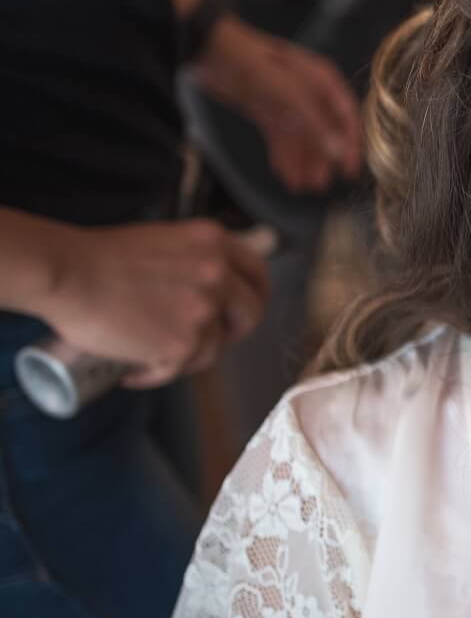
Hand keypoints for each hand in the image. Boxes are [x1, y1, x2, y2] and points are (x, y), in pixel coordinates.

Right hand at [39, 221, 270, 388]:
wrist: (66, 273)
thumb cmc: (98, 258)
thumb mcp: (164, 241)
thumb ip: (194, 260)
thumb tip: (209, 288)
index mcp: (214, 243)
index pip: (257, 273)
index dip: (254, 295)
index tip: (242, 308)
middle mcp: (217, 274)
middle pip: (250, 314)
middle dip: (233, 331)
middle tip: (205, 339)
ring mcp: (203, 311)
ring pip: (215, 348)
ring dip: (188, 357)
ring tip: (152, 356)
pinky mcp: (181, 344)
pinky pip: (180, 369)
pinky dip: (156, 375)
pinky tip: (133, 372)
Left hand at [194, 14, 363, 194]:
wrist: (211, 50)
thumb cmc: (254, 63)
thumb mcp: (289, 95)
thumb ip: (315, 125)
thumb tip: (338, 153)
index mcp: (322, 81)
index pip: (345, 116)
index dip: (350, 143)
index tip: (348, 169)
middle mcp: (309, 92)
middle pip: (323, 130)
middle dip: (322, 158)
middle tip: (323, 184)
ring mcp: (287, 101)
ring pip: (301, 137)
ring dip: (302, 161)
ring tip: (303, 186)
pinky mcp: (267, 109)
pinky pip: (281, 137)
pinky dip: (283, 154)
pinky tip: (284, 174)